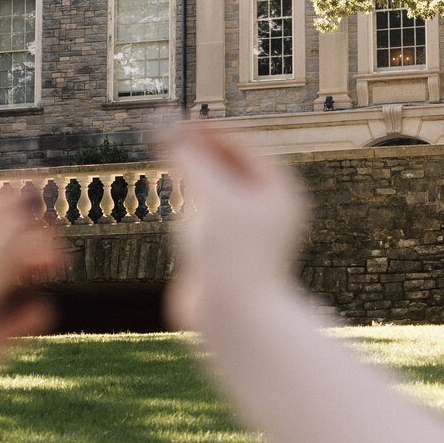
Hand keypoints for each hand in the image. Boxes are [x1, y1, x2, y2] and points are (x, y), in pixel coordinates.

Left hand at [0, 193, 66, 442]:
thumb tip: (25, 208)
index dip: (12, 200)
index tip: (48, 191)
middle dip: (27, 236)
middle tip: (60, 238)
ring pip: (2, 280)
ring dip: (30, 269)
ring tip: (58, 265)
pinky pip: (4, 323)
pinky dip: (23, 316)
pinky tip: (41, 312)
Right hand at [157, 122, 308, 331]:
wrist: (235, 322)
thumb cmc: (231, 256)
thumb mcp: (210, 197)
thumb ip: (187, 156)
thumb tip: (163, 122)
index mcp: (280, 192)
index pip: (243, 146)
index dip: (209, 131)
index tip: (177, 120)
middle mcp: (268, 211)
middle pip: (230, 167)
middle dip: (199, 153)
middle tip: (168, 136)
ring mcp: (247, 234)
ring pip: (216, 194)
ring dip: (192, 179)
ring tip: (172, 170)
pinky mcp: (225, 254)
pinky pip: (205, 220)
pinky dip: (189, 208)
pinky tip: (176, 211)